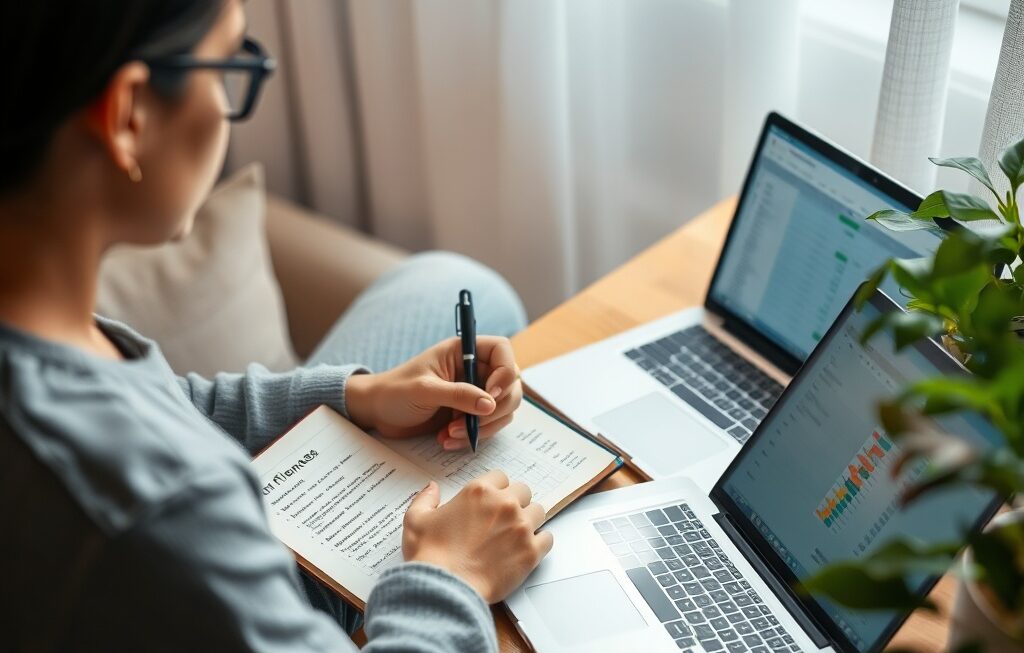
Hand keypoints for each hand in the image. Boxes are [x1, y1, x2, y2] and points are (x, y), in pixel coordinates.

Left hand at [345, 336, 522, 449]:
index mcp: (463, 351)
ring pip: (502, 408)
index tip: (491, 394)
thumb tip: (490, 403)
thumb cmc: (395, 391)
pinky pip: (488, 425)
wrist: (378, 413)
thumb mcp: (425, 390)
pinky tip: (446, 440)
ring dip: (482, 427)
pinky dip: (473, 436)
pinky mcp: (470, 413)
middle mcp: (474, 369)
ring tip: (450, 434)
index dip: (505, 372)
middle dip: (495, 409)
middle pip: (510, 384)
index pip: (502, 350)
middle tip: (471, 423)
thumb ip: (458, 395)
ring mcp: (475, 392)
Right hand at [402, 470, 552, 602]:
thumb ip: (425, 499)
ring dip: (529, 520)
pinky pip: (548, 538)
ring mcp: (521, 527)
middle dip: (515, 502)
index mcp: (479, 492)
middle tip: (504, 519)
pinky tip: (526, 549)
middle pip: (523, 491)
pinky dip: (540, 542)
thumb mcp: (416, 520)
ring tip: (516, 535)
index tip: (492, 501)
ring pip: (538, 512)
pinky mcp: (531, 551)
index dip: (496, 489)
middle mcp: (504, 504)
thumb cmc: (430, 556)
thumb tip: (432, 488)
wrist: (445, 589)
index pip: (500, 477)